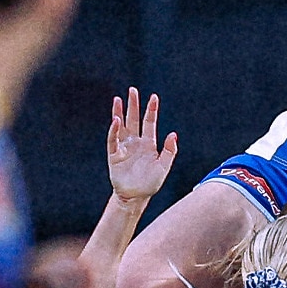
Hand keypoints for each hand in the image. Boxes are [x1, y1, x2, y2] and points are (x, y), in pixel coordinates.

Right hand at [108, 88, 178, 205]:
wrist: (136, 197)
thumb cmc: (151, 183)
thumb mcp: (163, 167)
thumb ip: (169, 151)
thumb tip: (173, 134)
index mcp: (148, 143)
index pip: (149, 122)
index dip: (151, 110)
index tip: (154, 97)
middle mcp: (136, 142)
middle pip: (134, 119)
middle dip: (133, 105)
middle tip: (132, 90)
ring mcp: (124, 147)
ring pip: (121, 126)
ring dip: (119, 113)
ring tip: (118, 99)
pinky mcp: (114, 155)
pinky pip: (113, 140)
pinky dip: (114, 131)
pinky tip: (116, 120)